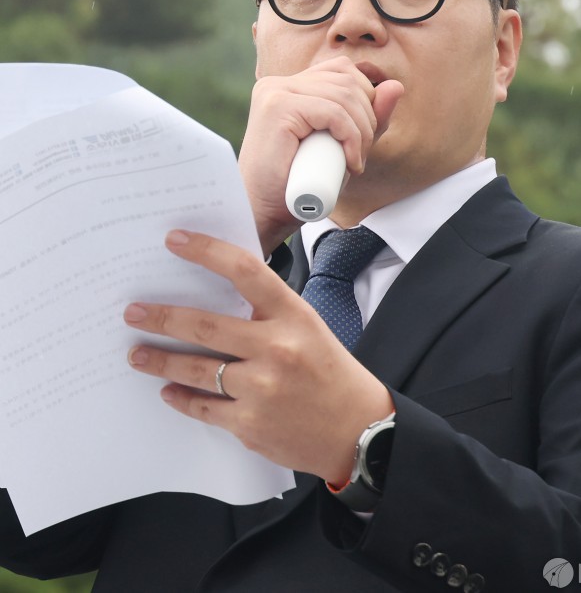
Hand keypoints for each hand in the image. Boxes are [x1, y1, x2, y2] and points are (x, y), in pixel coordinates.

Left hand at [124, 230, 393, 484]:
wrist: (357, 431)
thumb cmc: (331, 372)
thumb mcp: (308, 328)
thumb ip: (267, 314)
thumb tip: (214, 300)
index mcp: (294, 316)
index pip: (245, 270)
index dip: (207, 251)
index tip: (175, 240)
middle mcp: (277, 348)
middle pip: (205, 325)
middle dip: (161, 317)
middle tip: (132, 312)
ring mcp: (261, 389)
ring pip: (195, 370)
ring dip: (159, 361)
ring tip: (136, 354)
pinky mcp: (249, 425)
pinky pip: (203, 406)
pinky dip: (181, 397)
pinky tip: (168, 390)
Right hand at [238, 57, 402, 254]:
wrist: (263, 212)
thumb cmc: (299, 183)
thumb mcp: (343, 146)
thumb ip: (369, 119)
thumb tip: (397, 86)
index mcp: (291, 85)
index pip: (342, 71)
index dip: (366, 99)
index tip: (364, 138)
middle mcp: (280, 83)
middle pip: (347, 79)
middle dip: (368, 117)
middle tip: (360, 154)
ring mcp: (276, 92)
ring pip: (343, 95)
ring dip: (362, 131)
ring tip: (355, 161)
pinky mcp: (278, 107)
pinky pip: (332, 111)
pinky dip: (351, 136)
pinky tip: (351, 160)